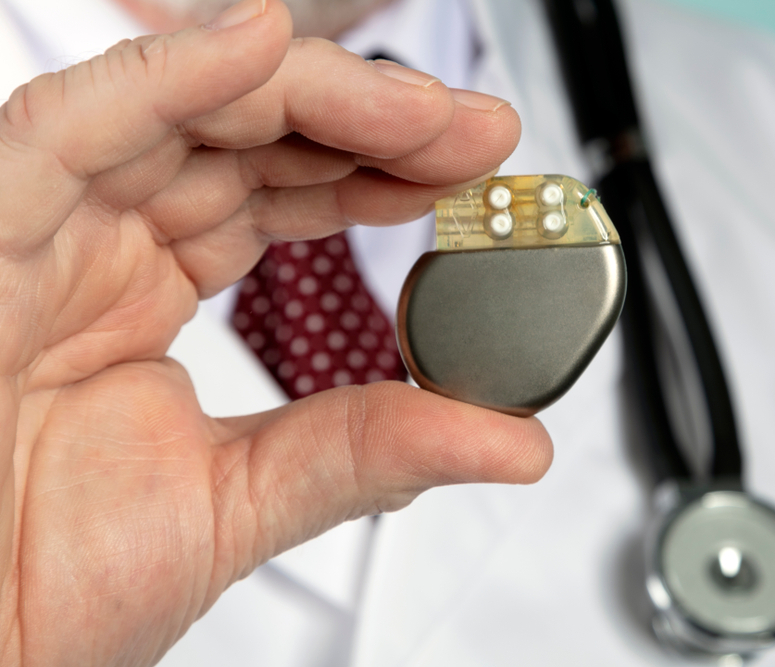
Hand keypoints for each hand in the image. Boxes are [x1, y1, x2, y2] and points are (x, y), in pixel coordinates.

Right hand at [0, 1, 551, 663]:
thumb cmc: (43, 588)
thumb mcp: (245, 503)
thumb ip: (373, 452)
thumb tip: (512, 439)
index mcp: (147, 294)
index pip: (280, 196)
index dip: (378, 173)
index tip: (472, 177)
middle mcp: (99, 245)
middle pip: (247, 137)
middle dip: (371, 124)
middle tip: (476, 135)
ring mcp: (44, 232)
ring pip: (182, 112)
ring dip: (310, 96)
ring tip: (422, 111)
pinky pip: (71, 129)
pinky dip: (168, 79)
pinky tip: (262, 45)